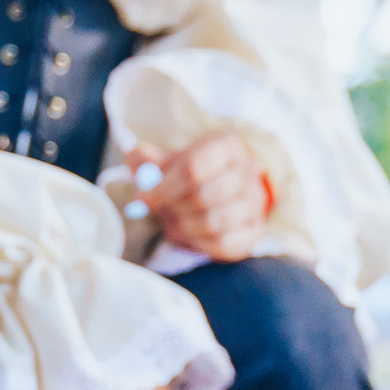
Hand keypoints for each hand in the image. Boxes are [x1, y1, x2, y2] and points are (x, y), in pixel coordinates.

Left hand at [128, 135, 269, 262]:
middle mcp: (247, 171)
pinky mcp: (254, 230)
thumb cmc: (190, 177)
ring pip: (214, 222)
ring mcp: (254, 202)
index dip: (164, 187)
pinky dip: (199, 242)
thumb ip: (149, 160)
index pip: (194, 166)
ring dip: (185, 226)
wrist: (221, 195)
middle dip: (174, 208)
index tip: (143, 199)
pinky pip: (223, 243)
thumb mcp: (169, 162)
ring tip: (174, 221)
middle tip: (160, 211)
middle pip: (204, 196)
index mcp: (226, 146)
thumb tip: (135, 156)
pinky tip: (191, 232)